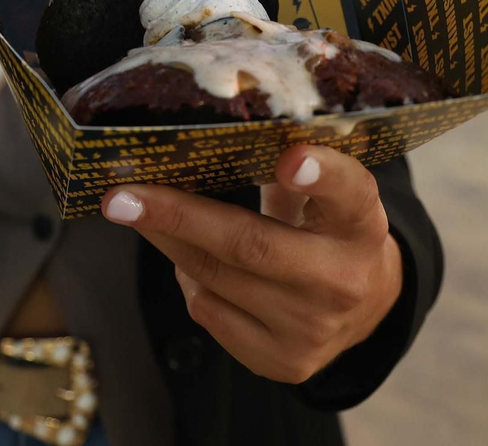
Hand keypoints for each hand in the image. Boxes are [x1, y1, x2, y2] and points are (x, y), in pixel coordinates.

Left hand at [102, 145, 402, 382]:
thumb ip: (282, 164)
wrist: (367, 314)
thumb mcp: (324, 195)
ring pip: (215, 277)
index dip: (321, 174)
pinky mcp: (284, 362)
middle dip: (177, 216)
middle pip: (251, 244)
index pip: (350, 193)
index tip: (290, 159)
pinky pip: (208, 312)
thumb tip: (197, 126)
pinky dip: (188, 278)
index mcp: (361, 224)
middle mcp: (342, 280)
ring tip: (135, 210)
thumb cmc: (328, 231)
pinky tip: (188, 259)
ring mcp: (312, 328)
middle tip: (120, 197)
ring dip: (166, 239)